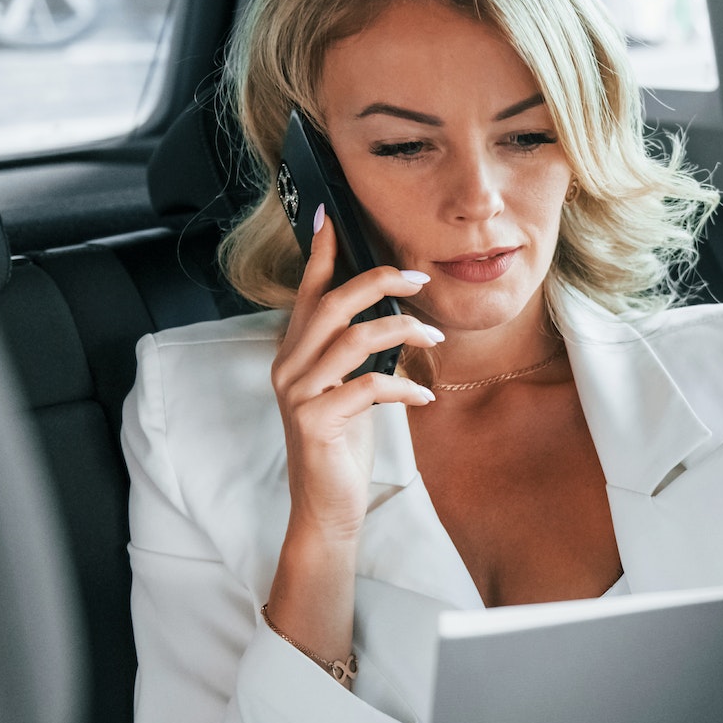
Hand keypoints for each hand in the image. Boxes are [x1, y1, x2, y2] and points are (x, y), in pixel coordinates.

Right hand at [271, 205, 443, 540]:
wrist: (325, 506)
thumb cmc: (341, 445)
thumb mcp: (349, 389)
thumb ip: (356, 354)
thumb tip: (392, 316)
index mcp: (295, 353)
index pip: (308, 293)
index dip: (320, 253)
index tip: (330, 216)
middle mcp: (289, 367)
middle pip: (333, 304)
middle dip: (379, 282)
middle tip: (418, 279)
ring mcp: (298, 394)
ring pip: (354, 339)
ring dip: (402, 332)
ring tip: (433, 340)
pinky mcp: (316, 422)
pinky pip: (367, 386)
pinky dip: (403, 388)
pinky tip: (423, 398)